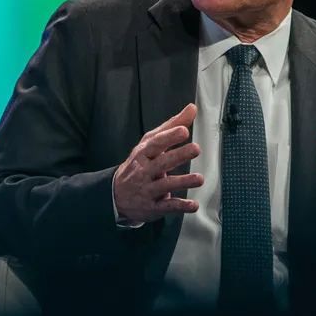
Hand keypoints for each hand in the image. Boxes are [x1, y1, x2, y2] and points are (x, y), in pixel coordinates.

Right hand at [112, 104, 203, 222]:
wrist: (116, 195)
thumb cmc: (139, 164)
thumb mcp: (150, 143)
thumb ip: (172, 126)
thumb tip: (191, 108)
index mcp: (144, 153)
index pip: (156, 143)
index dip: (169, 137)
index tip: (184, 130)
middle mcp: (144, 171)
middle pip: (162, 162)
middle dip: (179, 155)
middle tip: (196, 148)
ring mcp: (147, 189)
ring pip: (165, 184)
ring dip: (183, 182)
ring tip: (199, 179)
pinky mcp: (152, 206)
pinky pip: (167, 207)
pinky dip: (180, 206)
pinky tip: (193, 205)